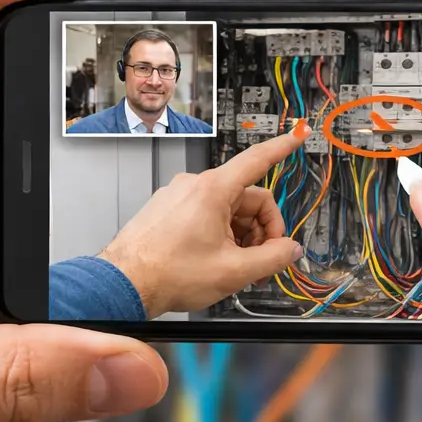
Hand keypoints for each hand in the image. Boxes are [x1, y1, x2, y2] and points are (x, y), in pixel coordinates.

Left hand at [101, 127, 308, 317]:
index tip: (297, 136)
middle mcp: (194, 186)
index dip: (282, 147)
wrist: (124, 284)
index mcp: (213, 190)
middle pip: (248, 198)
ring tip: (235, 268)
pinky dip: (220, 235)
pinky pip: (206, 215)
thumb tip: (291, 250)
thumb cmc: (168, 273)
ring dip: (240, 236)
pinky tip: (216, 261)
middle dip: (261, 230)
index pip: (257, 159)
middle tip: (262, 263)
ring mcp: (179, 197)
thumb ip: (273, 258)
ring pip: (227, 210)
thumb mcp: (234, 271)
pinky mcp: (168, 210)